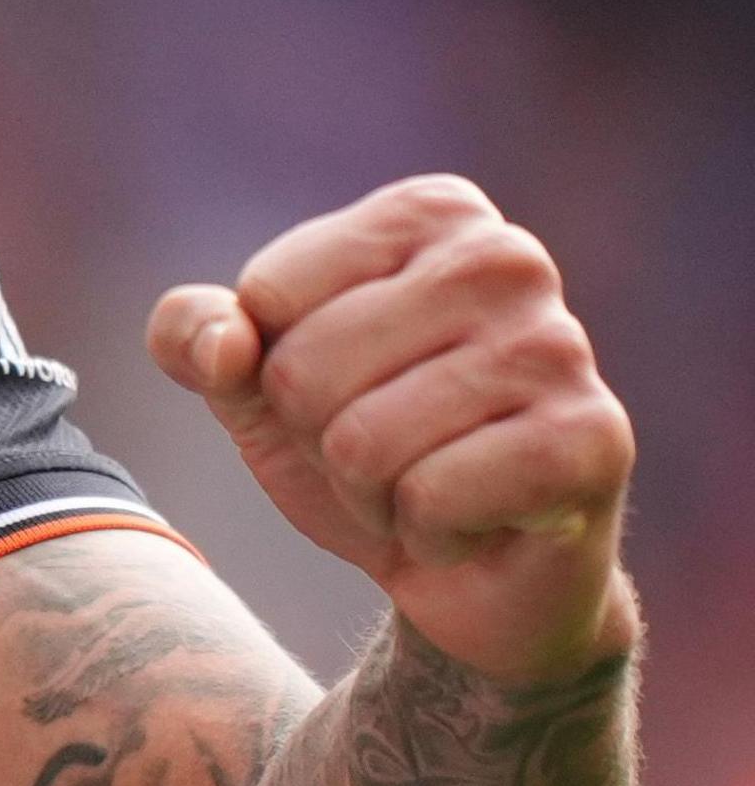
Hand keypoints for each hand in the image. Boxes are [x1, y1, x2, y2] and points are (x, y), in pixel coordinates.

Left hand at [148, 175, 634, 685]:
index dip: (274, 369)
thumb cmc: (363, 448)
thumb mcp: (250, 382)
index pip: (267, 294)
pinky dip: (428, 532)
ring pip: (363, 442)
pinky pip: (431, 498)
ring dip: (370, 493)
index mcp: (429, 213)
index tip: (346, 389)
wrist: (473, 572)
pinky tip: (476, 523)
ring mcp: (559, 345)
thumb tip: (225, 342)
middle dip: (318, 439)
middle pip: (305, 368)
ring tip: (427, 485)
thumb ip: (193, 334)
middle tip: (384, 454)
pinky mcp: (592, 440)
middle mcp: (505, 258)